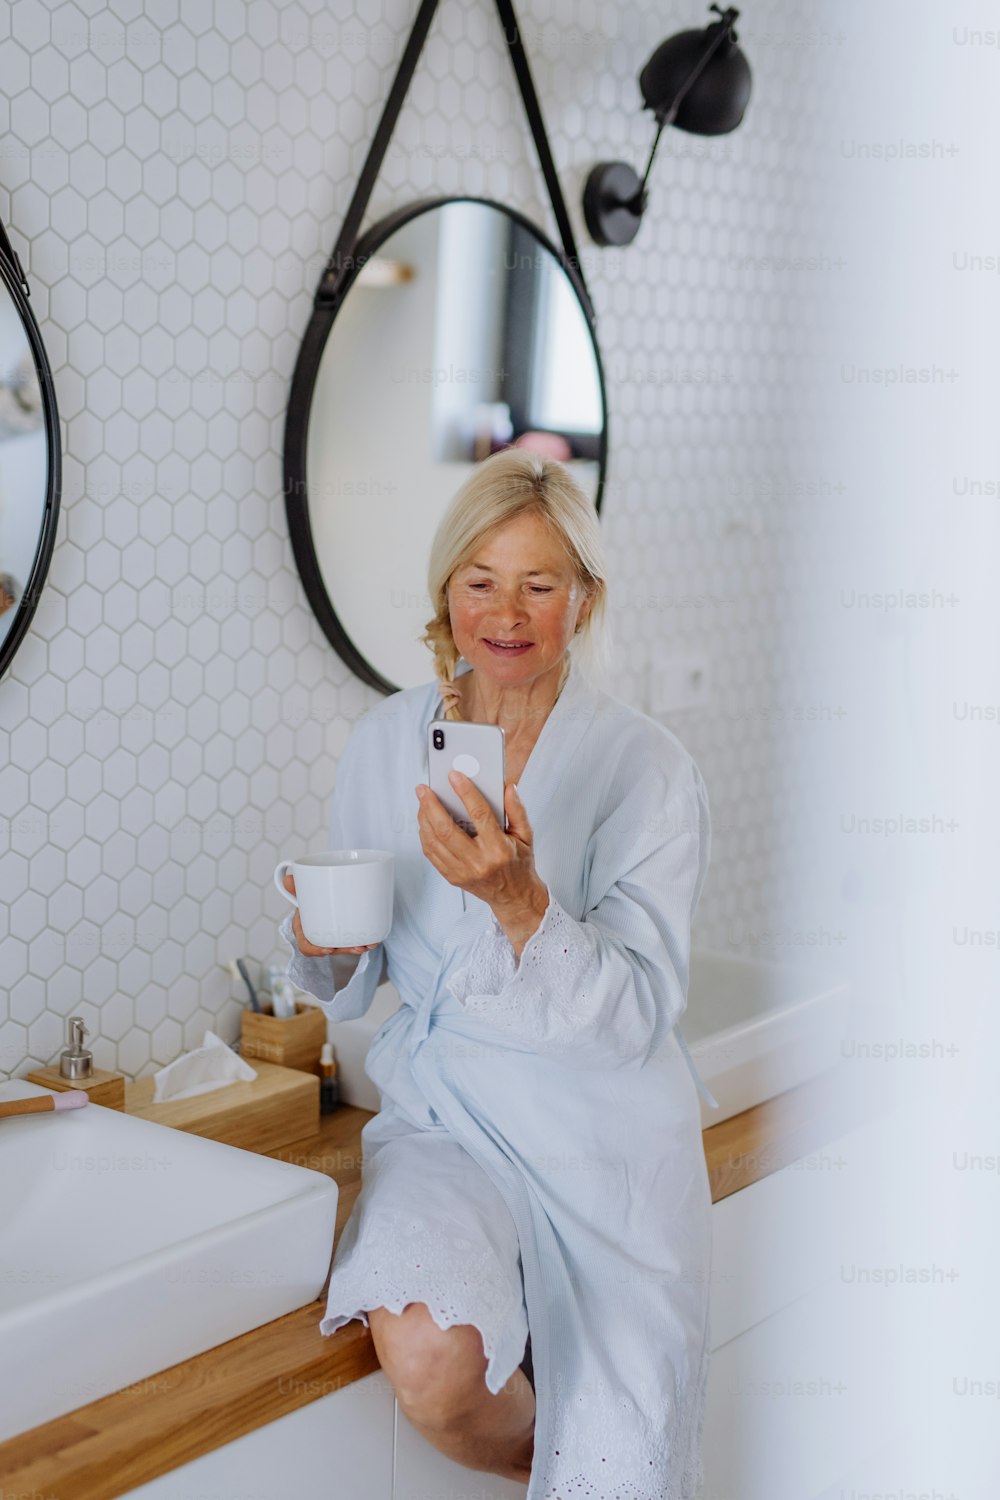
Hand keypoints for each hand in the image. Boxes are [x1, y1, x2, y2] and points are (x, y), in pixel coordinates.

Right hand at [283, 873, 379, 958]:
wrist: (320, 898)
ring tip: (368, 944)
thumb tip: (288, 878)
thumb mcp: (301, 892)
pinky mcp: (342, 936)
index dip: (316, 950)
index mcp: (303, 928)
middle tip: (357, 947)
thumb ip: (296, 887)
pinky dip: (362, 942)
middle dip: (343, 951)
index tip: (329, 950)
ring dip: (356, 948)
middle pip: (329, 949)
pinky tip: (372, 940)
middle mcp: (317, 936)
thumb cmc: (307, 899)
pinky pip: (351, 943)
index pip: (306, 946)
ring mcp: (331, 937)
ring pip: (342, 948)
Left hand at [414, 773, 541, 913]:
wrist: (514, 897)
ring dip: (424, 818)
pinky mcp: (451, 877)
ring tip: (422, 802)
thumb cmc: (519, 865)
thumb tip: (508, 788)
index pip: (480, 815)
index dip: (465, 792)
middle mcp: (478, 862)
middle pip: (447, 829)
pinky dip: (425, 835)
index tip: (454, 776)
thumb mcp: (526, 836)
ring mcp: (462, 872)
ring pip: (434, 841)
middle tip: (424, 789)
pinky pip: (431, 853)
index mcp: (498, 849)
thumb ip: (517, 810)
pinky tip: (425, 821)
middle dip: (431, 805)